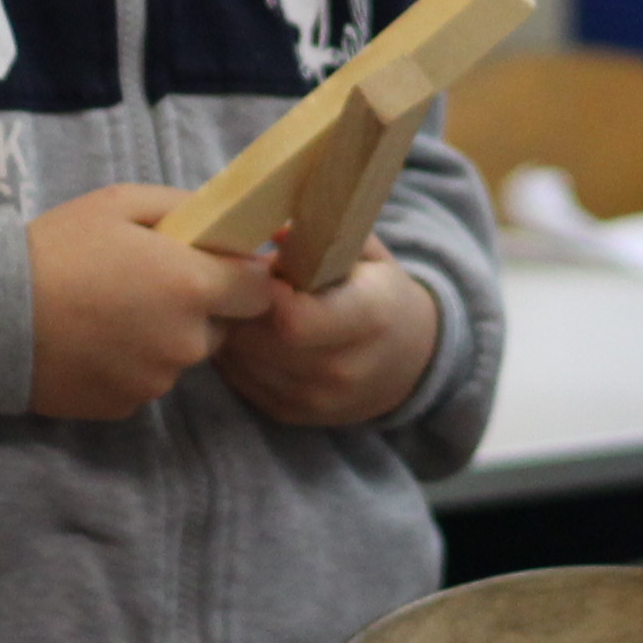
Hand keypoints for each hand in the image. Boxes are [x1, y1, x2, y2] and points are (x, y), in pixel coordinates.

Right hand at [27, 185, 277, 418]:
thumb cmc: (58, 247)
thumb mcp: (121, 203)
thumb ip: (187, 209)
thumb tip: (228, 227)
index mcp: (194, 286)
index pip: (261, 292)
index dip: (244, 278)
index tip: (217, 266)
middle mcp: (186, 342)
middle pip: (223, 327)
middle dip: (201, 307)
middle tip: (151, 285)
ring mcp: (156, 381)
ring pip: (183, 355)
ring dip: (165, 336)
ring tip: (113, 312)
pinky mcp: (125, 407)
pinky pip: (147, 380)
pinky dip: (132, 363)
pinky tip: (95, 341)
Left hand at [220, 245, 444, 427]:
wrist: (410, 361)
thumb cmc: (381, 294)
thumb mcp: (367, 255)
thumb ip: (324, 236)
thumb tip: (274, 227)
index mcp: (370, 318)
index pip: (296, 320)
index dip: (267, 292)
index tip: (260, 269)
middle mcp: (343, 369)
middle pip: (258, 340)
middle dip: (239, 307)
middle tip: (234, 280)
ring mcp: (316, 400)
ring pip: (242, 361)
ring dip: (232, 329)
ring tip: (241, 303)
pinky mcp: (291, 416)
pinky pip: (240, 381)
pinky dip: (234, 354)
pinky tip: (248, 329)